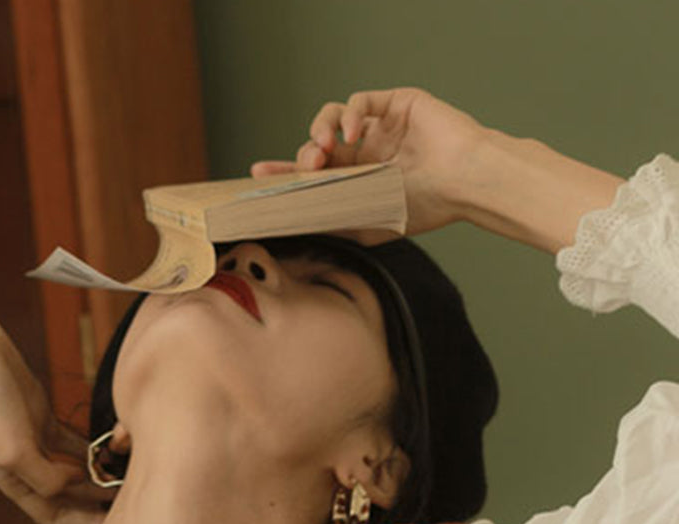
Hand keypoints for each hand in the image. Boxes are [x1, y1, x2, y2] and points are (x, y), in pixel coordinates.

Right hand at [0, 311, 105, 523]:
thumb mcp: (14, 452)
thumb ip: (46, 478)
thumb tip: (75, 483)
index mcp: (13, 482)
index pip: (52, 517)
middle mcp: (24, 468)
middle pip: (66, 499)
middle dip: (95, 504)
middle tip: (129, 502)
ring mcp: (34, 443)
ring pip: (72, 472)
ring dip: (97, 478)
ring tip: (125, 479)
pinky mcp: (42, 419)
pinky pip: (73, 444)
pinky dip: (92, 451)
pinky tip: (113, 453)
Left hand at [250, 86, 490, 241]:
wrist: (464, 183)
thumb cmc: (426, 207)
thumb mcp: (369, 225)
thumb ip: (332, 221)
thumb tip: (294, 222)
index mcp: (359, 181)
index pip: (313, 174)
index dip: (284, 172)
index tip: (258, 176)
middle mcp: (366, 153)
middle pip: (317, 145)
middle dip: (305, 157)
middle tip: (307, 169)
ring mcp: (380, 127)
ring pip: (333, 117)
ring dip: (320, 130)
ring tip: (323, 148)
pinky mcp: (395, 104)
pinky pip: (360, 100)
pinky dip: (349, 114)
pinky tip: (350, 134)